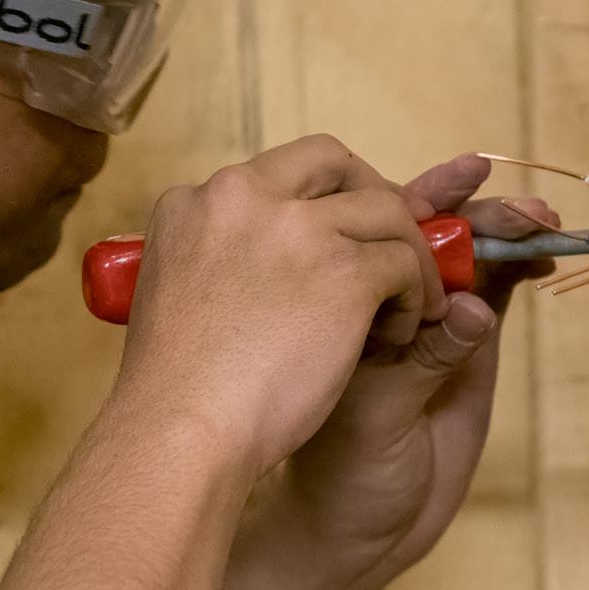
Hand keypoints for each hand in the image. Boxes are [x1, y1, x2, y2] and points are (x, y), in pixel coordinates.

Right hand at [107, 134, 447, 478]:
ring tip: (409, 301)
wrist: (181, 430)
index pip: (275, 172)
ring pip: (384, 210)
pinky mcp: (345, 271)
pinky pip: (406, 263)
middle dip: (370, 194)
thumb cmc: (174, 389)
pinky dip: (416, 296)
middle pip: (332, 159)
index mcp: (193, 202)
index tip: (333, 233)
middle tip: (389, 243)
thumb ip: (214, 259)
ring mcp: (298, 230)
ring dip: (405, 253)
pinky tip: (401, 334)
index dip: (315, 199)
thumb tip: (255, 261)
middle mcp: (243, 197)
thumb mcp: (172, 291)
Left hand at [277, 152, 556, 579]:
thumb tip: (473, 309)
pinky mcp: (459, 352)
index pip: (366, 221)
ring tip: (532, 219)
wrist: (349, 528)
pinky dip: (511, 271)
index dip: (410, 194)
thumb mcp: (365, 404)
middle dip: (463, 206)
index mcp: (321, 288)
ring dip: (496, 231)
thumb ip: (421, 359)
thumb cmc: (325, 463)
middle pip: (418, 230)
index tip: (455, 175)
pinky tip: (536, 258)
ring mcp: (415, 320)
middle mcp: (366, 295)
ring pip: (457, 257)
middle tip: (499, 191)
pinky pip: (486, 297)